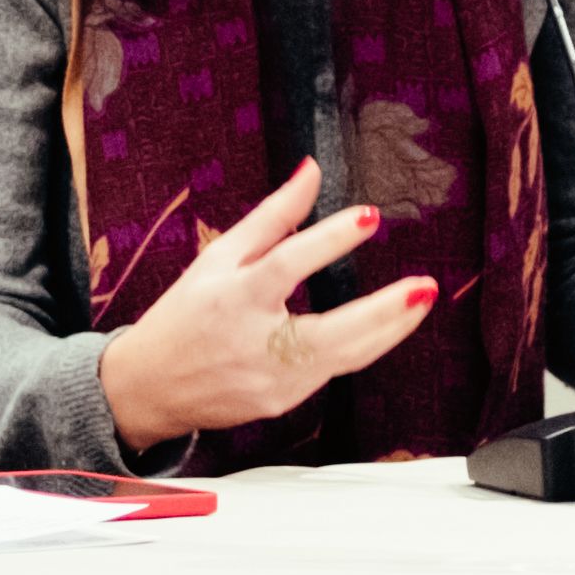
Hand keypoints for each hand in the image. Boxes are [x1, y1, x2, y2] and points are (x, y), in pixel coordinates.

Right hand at [96, 161, 435, 451]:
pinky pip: (332, 372)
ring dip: (389, 331)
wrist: (150, 387)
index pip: (288, 263)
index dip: (330, 239)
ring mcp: (272, 380)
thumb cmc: (184, 316)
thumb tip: (310, 171)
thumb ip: (272, 216)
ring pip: (345, 358)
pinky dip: (362, 348)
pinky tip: (384, 329)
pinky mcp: (282, 402)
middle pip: (333, 331)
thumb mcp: (219, 258)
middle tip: (424, 288)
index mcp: (234, 298)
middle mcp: (255, 344)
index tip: (368, 217)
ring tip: (419, 303)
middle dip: (386, 311)